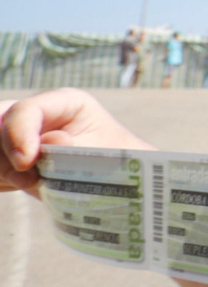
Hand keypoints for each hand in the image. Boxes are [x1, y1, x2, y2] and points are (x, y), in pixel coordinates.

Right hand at [0, 89, 153, 197]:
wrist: (118, 182)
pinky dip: (3, 180)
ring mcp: (20, 133)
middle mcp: (38, 113)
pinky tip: (27, 183)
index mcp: (65, 102)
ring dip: (5, 170)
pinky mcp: (10, 155)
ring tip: (35, 183)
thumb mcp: (97, 155)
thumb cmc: (114, 164)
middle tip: (29, 179)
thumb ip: (70, 150)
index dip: (18, 133)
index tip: (25, 162)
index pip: (25, 110)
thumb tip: (48, 142)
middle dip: (6, 153)